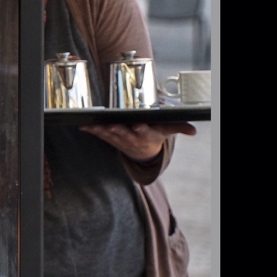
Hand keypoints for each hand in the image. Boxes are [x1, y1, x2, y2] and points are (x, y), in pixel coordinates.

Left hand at [79, 122, 194, 161]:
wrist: (143, 152)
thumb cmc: (154, 134)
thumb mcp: (167, 130)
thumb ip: (179, 127)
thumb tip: (193, 131)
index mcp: (146, 135)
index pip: (144, 131)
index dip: (140, 128)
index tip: (137, 124)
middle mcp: (132, 138)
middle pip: (124, 133)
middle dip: (117, 129)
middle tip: (111, 124)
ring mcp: (119, 140)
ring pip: (109, 135)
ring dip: (100, 130)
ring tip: (92, 125)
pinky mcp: (110, 139)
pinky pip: (99, 135)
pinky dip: (91, 131)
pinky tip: (82, 126)